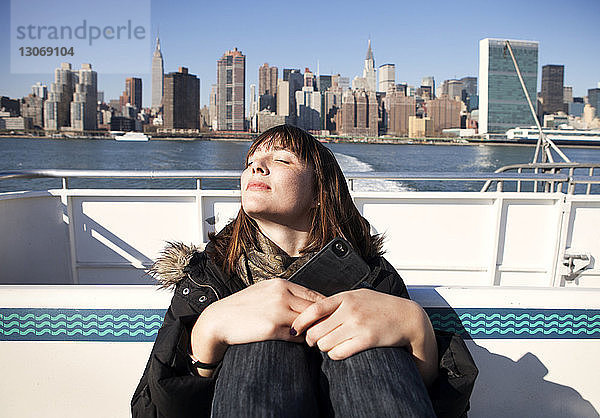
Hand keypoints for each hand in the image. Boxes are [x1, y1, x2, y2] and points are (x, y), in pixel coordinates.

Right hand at [190, 279, 323, 373]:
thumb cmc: (242, 306)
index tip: (329, 315)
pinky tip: (302, 342)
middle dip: (323, 319)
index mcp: (281, 284)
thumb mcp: (264, 290)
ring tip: (317, 336)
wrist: (220, 319)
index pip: (313, 294)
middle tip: (329, 328)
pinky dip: (302, 340)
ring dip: (314, 330)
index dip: (324, 306)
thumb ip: (284, 292)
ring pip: (307, 322)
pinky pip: (296, 336)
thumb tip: (304, 299)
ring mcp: (277, 312)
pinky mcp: (272, 329)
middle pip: (314, 308)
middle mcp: (281, 295)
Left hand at [291, 288, 437, 385]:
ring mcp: (358, 325)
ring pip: (325, 344)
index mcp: (345, 297)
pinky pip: (339, 353)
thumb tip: (312, 310)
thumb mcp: (358, 296)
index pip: (314, 309)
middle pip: (316, 331)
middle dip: (312, 339)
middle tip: (315, 342)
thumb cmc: (380, 306)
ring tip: (330, 345)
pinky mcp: (366, 340)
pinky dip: (335, 355)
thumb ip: (337, 302)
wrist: (407, 317)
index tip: (295, 329)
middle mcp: (350, 310)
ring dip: (324, 348)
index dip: (300, 321)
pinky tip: (340, 351)